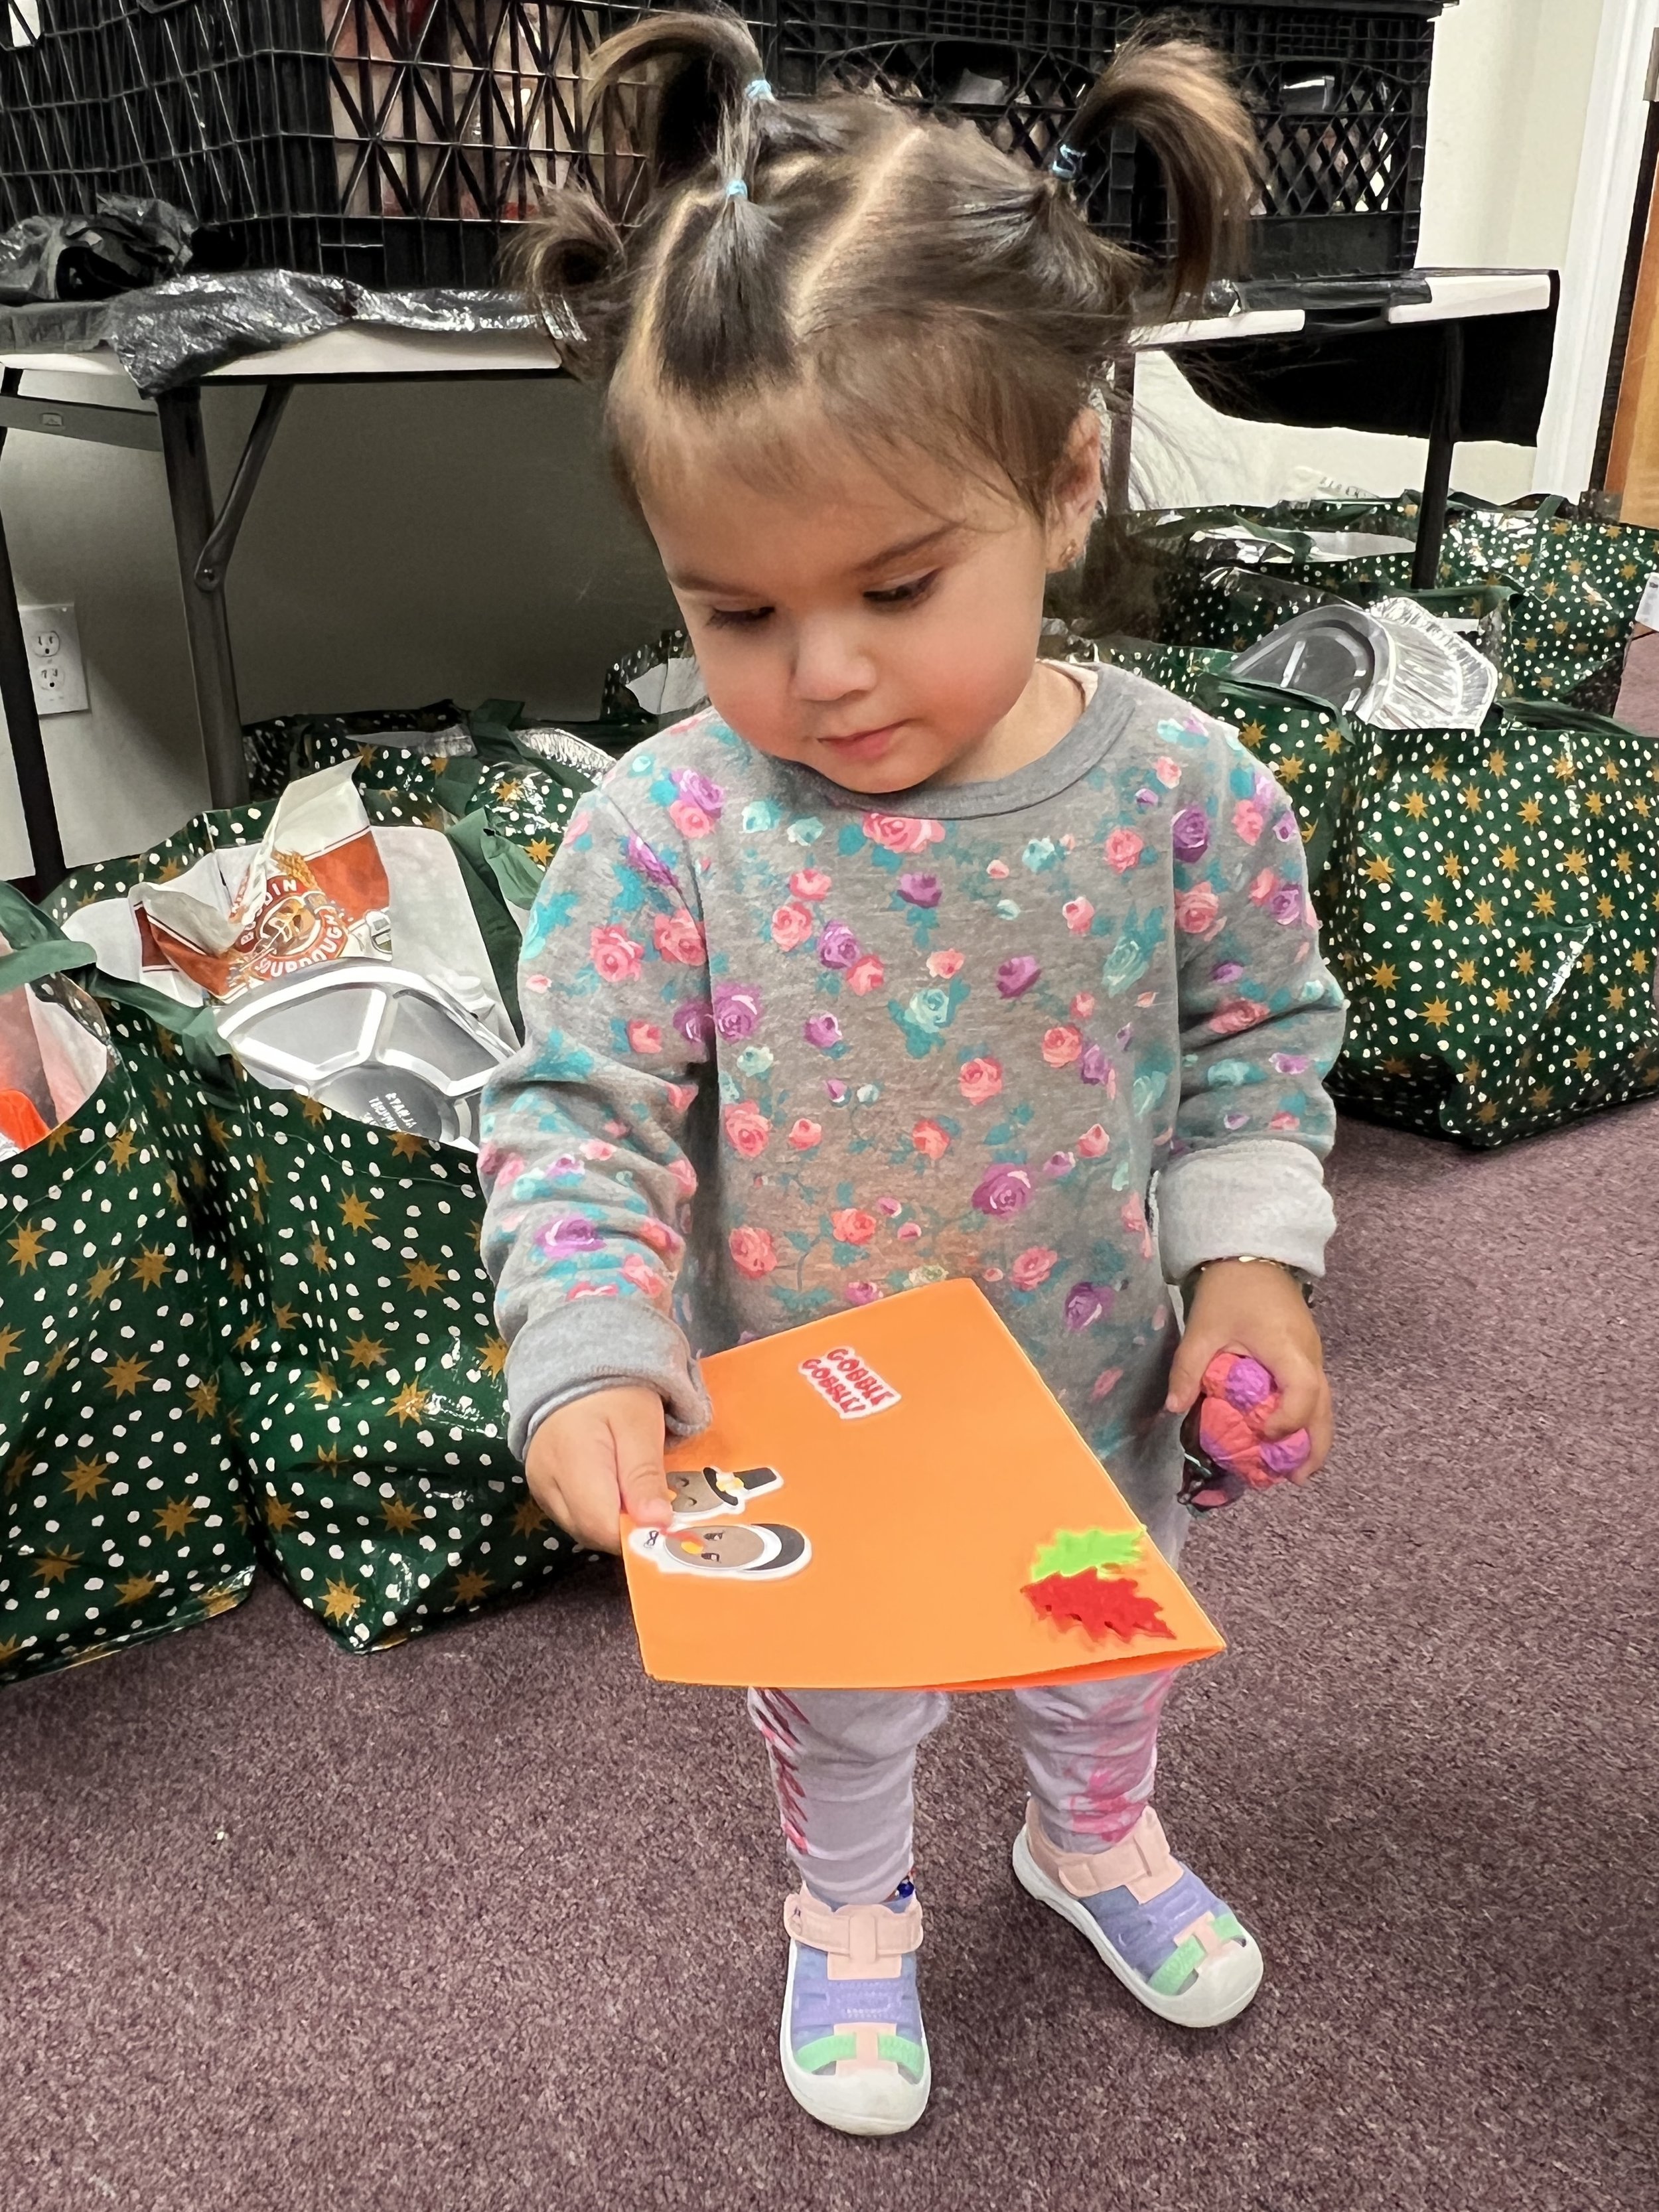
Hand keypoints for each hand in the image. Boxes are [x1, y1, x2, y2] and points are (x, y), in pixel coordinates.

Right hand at [524, 1385, 672, 1552]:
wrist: (577, 1368)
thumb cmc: (615, 1392)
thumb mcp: (641, 1426)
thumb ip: (645, 1475)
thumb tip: (656, 1523)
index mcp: (571, 1463)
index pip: (602, 1526)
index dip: (636, 1532)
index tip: (664, 1521)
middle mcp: (546, 1483)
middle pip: (590, 1532)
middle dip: (626, 1527)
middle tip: (655, 1503)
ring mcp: (540, 1487)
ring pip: (581, 1528)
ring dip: (613, 1521)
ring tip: (635, 1491)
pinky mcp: (541, 1487)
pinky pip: (573, 1516)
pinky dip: (598, 1511)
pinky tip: (615, 1489)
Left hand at [1165, 1261, 1333, 1476]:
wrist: (1254, 1256)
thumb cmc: (1231, 1290)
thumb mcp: (1203, 1327)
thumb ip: (1188, 1368)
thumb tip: (1175, 1409)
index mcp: (1287, 1348)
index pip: (1302, 1391)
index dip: (1287, 1418)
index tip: (1263, 1433)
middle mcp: (1309, 1355)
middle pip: (1324, 1408)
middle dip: (1313, 1446)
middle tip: (1295, 1480)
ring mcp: (1313, 1355)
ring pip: (1324, 1404)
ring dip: (1313, 1437)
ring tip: (1296, 1472)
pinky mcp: (1307, 1355)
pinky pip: (1315, 1394)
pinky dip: (1307, 1419)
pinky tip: (1289, 1438)